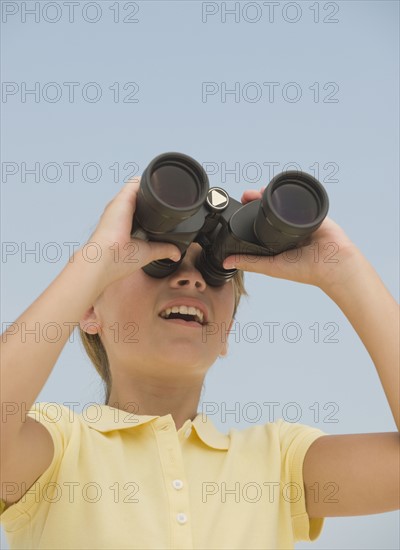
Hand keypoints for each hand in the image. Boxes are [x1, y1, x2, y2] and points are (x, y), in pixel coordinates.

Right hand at [80, 177, 180, 290]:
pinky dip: (147, 181)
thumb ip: (162, 249)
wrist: (106, 258)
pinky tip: (157, 179)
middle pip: (137, 197)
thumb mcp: (147, 253)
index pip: (137, 209)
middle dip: (151, 196)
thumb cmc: (117, 260)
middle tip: (166, 197)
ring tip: (164, 186)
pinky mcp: (123, 199)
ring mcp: (120, 205)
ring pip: (137, 188)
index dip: (149, 207)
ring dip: (150, 188)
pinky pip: (136, 183)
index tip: (162, 208)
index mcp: (122, 224)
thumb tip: (176, 253)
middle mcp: (119, 213)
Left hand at [223, 188, 357, 290]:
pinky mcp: (313, 212)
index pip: (260, 225)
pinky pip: (300, 199)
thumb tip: (226, 262)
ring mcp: (301, 221)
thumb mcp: (271, 266)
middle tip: (247, 195)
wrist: (334, 263)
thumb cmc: (306, 269)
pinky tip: (280, 187)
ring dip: (271, 194)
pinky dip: (290, 192)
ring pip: (283, 203)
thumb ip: (250, 262)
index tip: (239, 207)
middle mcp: (289, 232)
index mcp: (279, 243)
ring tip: (259, 190)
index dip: (249, 216)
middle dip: (258, 201)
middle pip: (270, 211)